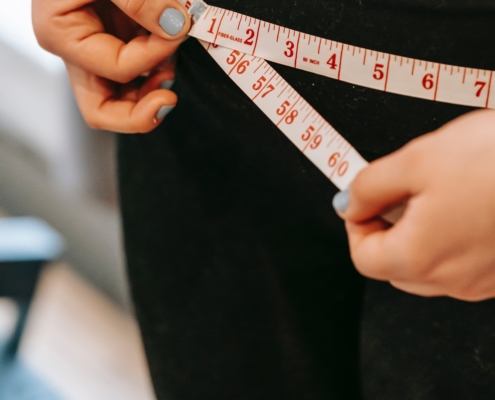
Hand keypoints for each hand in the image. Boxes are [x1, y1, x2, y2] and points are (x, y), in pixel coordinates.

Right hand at [33, 0, 191, 132]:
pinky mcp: (114, 44)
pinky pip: (136, 76)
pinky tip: (168, 57)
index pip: (116, 67)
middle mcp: (77, 53)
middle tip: (169, 98)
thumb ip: (138, 0)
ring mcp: (96, 53)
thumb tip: (175, 25)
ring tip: (171, 69)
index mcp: (62, 34)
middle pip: (104, 111)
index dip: (153, 54)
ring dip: (151, 92)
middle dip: (141, 113)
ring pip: (121, 100)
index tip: (178, 28)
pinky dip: (155, 70)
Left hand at [334, 110, 494, 300]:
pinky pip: (460, 261)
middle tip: (396, 191)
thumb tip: (349, 203)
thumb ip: (370, 186)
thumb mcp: (415, 161)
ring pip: (427, 265)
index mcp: (419, 258)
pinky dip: (449, 237)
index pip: (363, 257)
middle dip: (385, 229)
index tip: (362, 200)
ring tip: (434, 191)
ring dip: (417, 233)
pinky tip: (464, 203)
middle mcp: (452, 279)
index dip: (355, 225)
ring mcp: (483, 280)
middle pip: (392, 265)